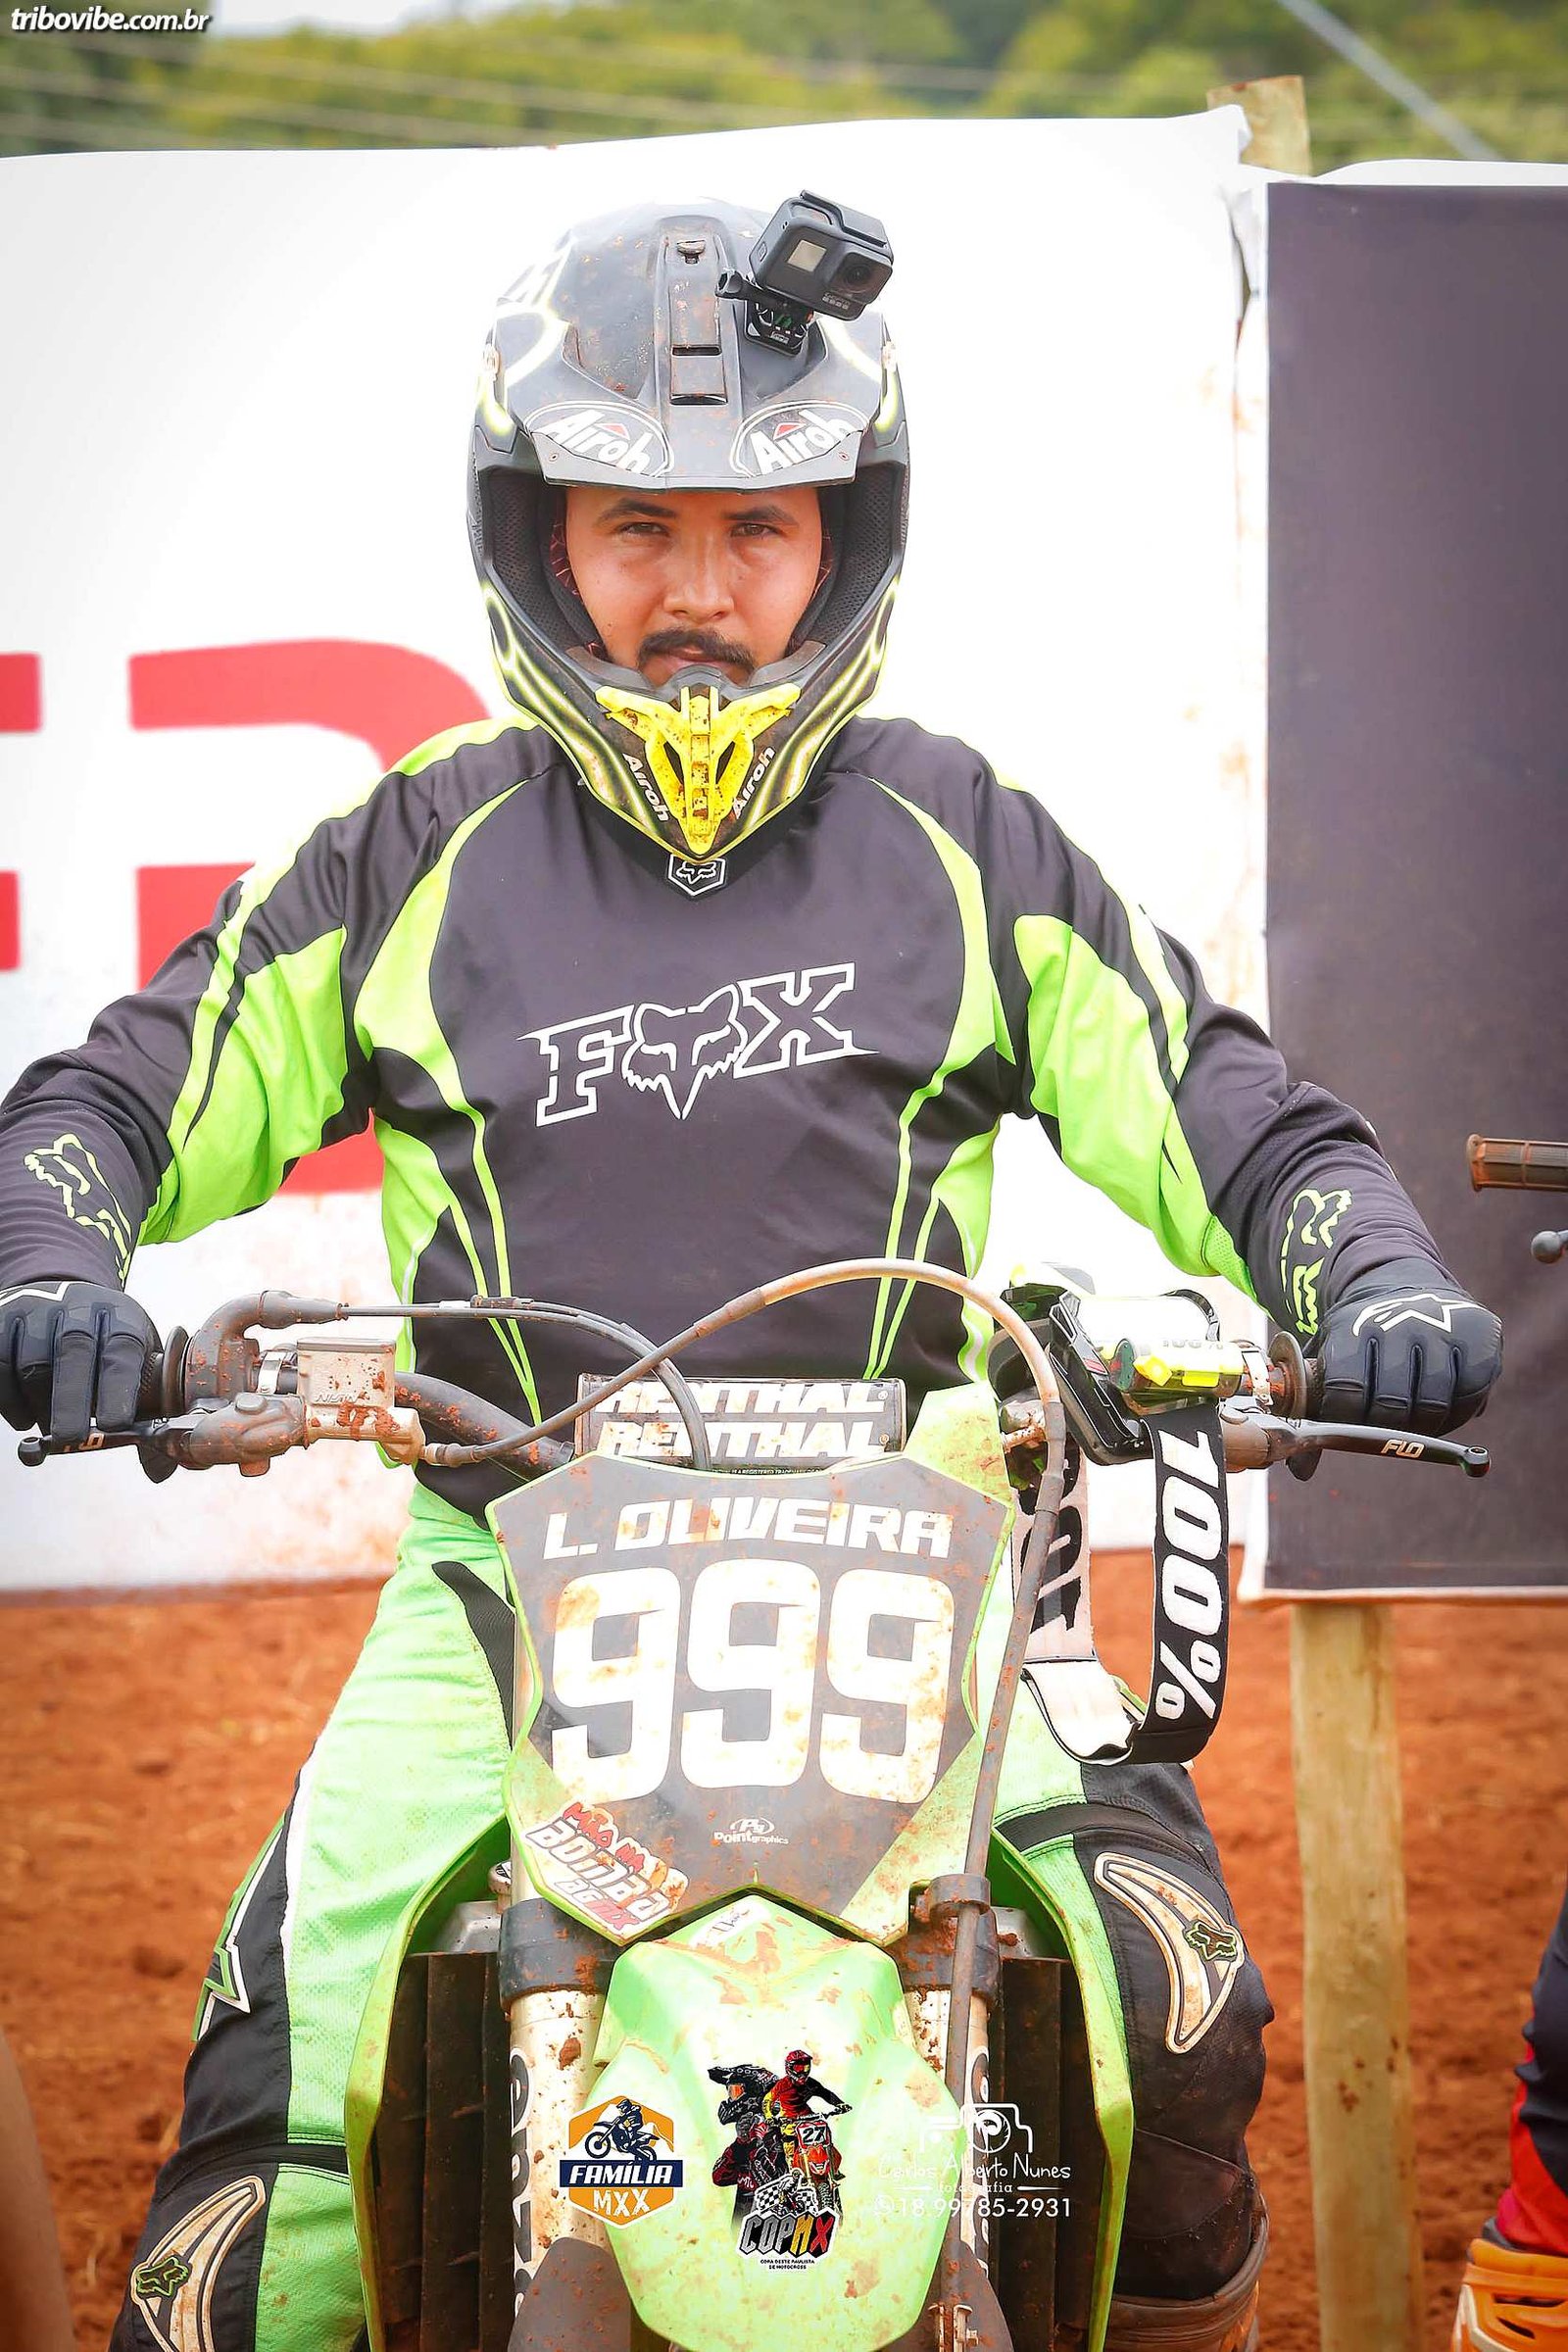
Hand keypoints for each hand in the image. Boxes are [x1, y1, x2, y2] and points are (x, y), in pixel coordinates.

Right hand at [0, 1278, 160, 1443]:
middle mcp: (79, 1307)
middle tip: (71, 1439)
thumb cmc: (105, 1347)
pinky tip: (25, 1418)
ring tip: (52, 1429)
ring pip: (32, 1363)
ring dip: (41, 1406)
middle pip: (74, 1351)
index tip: (114, 1424)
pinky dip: (10, 1402)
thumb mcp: (134, 1364)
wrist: (59, 1301)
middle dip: (72, 1401)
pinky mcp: (2, 1322)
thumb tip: (159, 1471)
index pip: (124, 1346)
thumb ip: (146, 1416)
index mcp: (122, 1317)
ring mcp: (37, 1312)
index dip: (119, 1386)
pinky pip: (0, 1367)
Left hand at [1314, 1256, 1501, 1434]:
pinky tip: (1439, 1414)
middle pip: (1392, 1404)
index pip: (1346, 1389)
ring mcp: (1444, 1329)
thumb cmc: (1362, 1338)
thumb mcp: (1331, 1353)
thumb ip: (1315, 1403)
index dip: (1344, 1421)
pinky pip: (1469, 1397)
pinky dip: (1454, 1417)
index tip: (1344, 1428)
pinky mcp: (1481, 1339)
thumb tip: (1300, 1467)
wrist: (1405, 1288)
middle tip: (1380, 1432)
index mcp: (1354, 1327)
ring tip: (1409, 1426)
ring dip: (1420, 1428)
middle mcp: (1401, 1322)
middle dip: (1382, 1430)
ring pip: (1432, 1405)